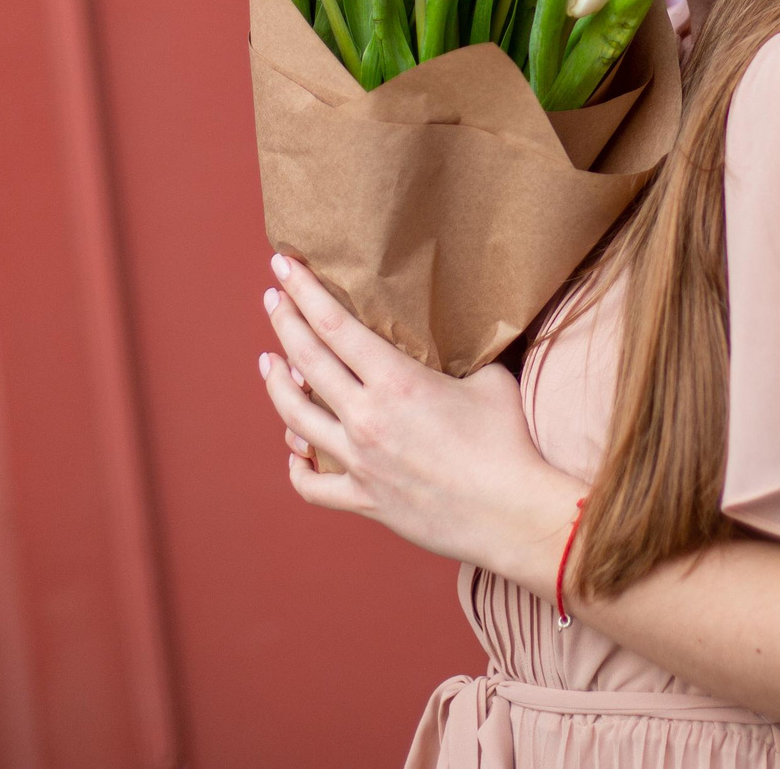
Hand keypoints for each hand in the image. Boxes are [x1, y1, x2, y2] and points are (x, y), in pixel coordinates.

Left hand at [258, 254, 583, 589]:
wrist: (511, 514)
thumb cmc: (508, 442)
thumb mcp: (489, 379)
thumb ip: (457, 356)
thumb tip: (454, 334)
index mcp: (397, 381)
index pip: (334, 325)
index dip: (302, 292)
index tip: (283, 265)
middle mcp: (367, 418)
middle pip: (306, 360)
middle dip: (283, 321)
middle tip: (271, 297)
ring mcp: (360, 461)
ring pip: (294, 417)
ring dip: (276, 384)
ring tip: (268, 362)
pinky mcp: (363, 499)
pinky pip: (311, 485)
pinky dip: (296, 465)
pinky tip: (294, 448)